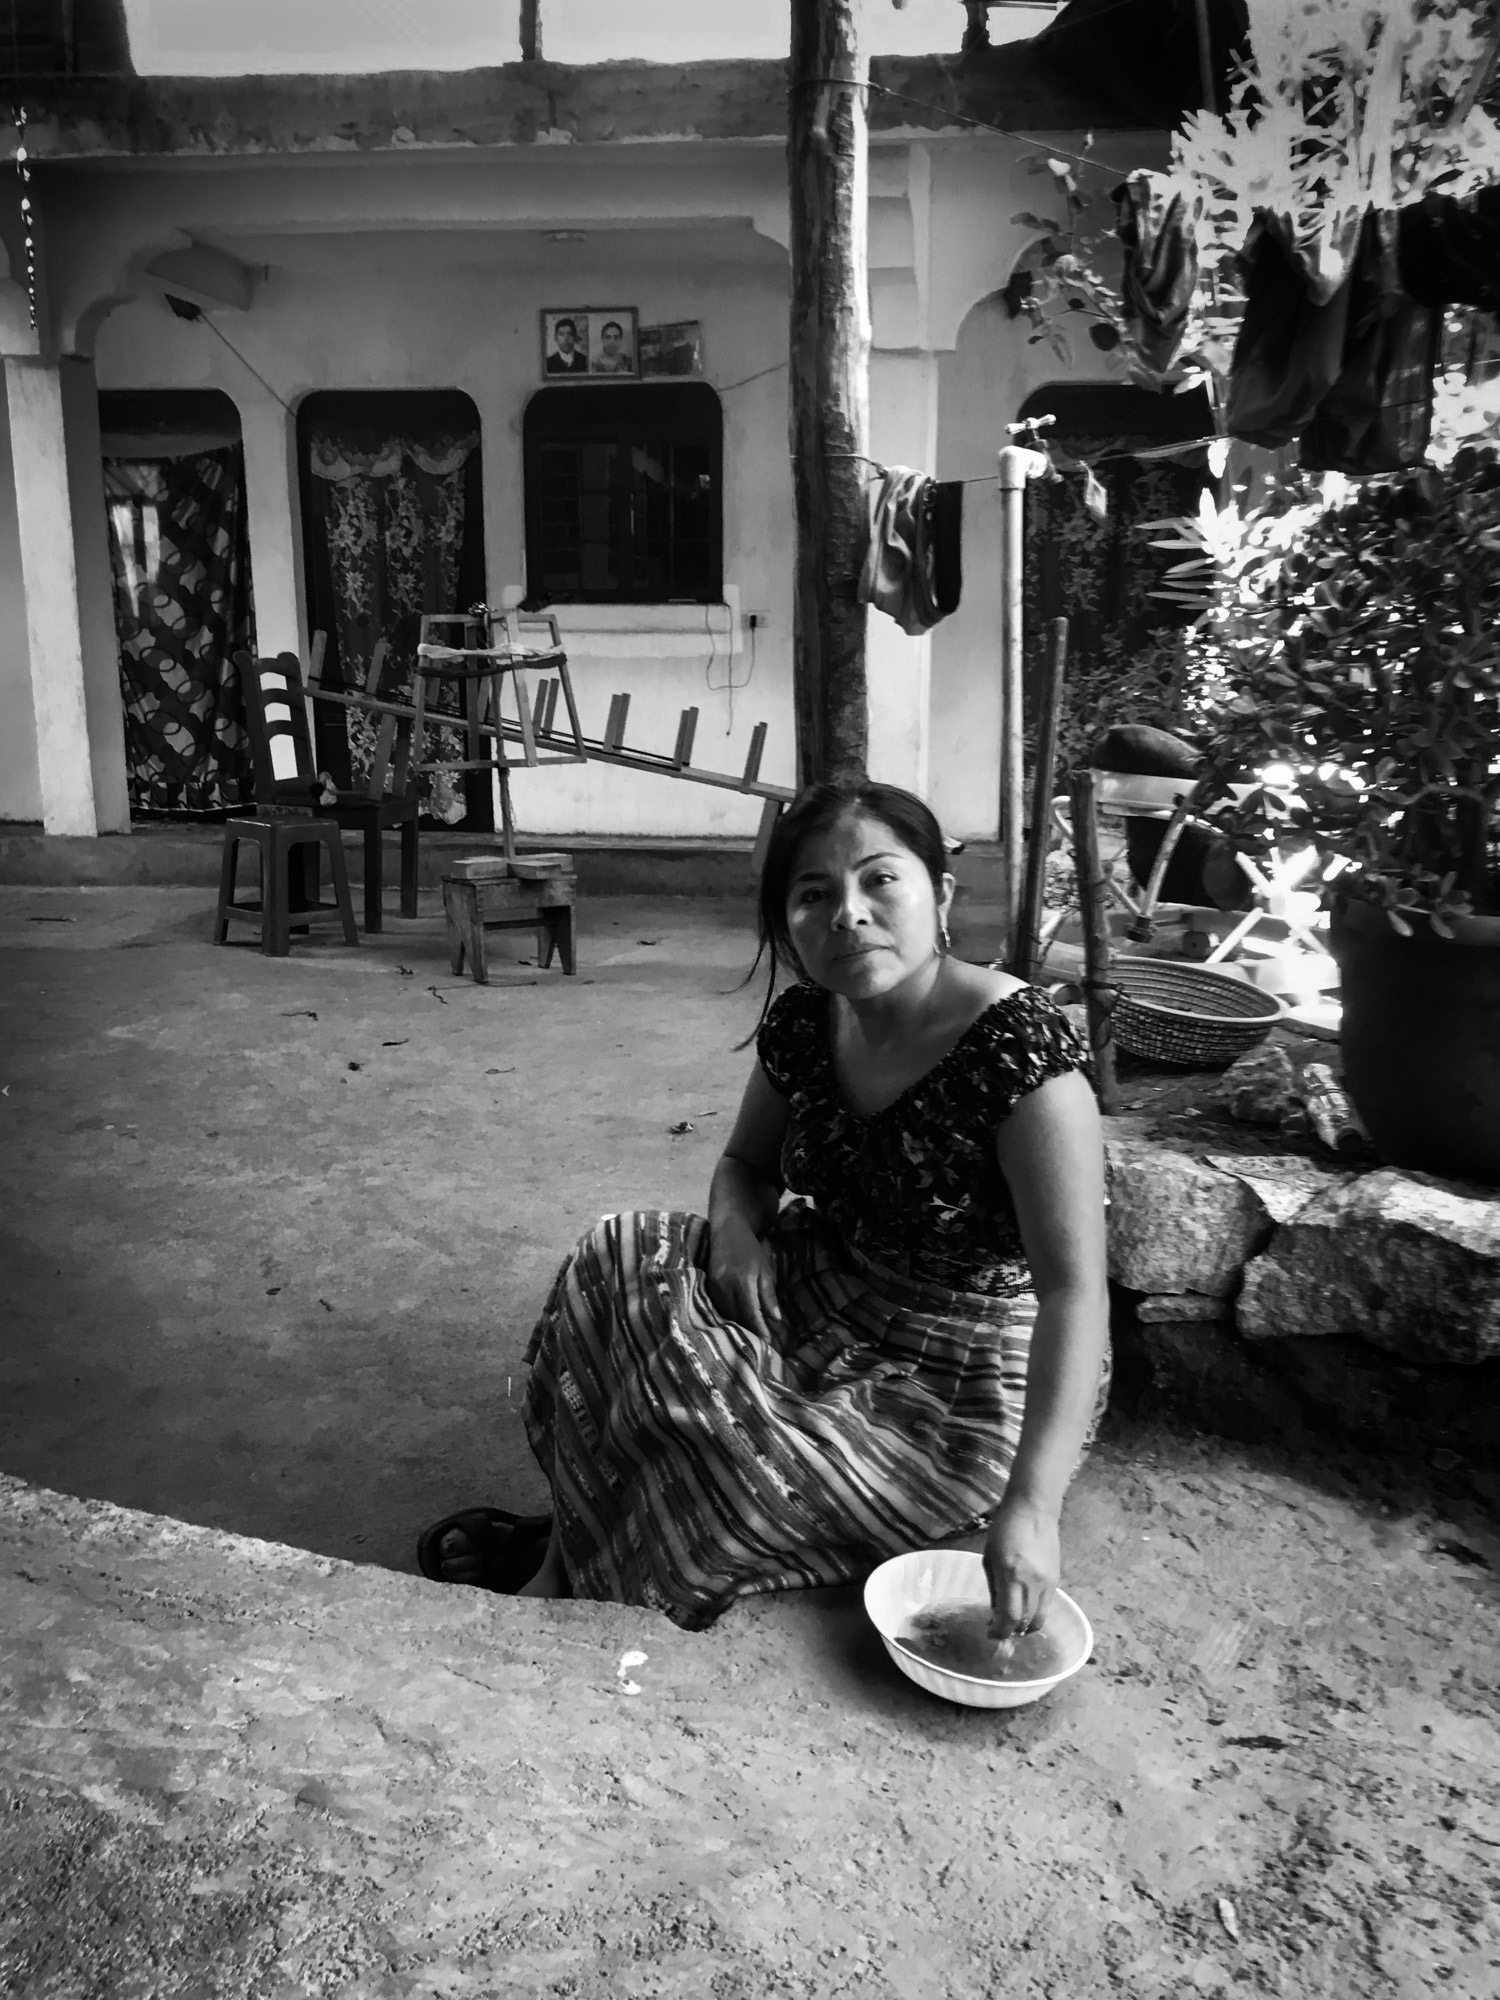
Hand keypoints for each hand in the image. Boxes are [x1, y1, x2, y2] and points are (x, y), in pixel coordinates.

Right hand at [706, 1218, 785, 1342]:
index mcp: (744, 1280)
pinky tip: (736, 1321)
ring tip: (750, 1336)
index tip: (767, 1343)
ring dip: (738, 1325)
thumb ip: (768, 1295)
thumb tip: (776, 1319)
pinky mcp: (707, 1286)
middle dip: (749, 1331)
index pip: (751, 1312)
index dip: (759, 1329)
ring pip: (726, 1313)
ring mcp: (715, 1286)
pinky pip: (718, 1307)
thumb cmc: (750, 1250)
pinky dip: (728, 1316)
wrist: (727, 1231)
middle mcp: (727, 1285)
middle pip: (737, 1316)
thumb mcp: (765, 1270)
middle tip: (760, 1343)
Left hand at [983, 1496, 1060, 1642]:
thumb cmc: (1004, 1529)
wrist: (1034, 1510)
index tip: (991, 1633)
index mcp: (1011, 1576)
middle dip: (1012, 1631)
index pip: (1010, 1617)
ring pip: (1040, 1618)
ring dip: (1026, 1625)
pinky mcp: (1056, 1580)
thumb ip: (994, 1588)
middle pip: (1026, 1623)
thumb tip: (995, 1613)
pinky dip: (1035, 1613)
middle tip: (1000, 1628)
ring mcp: (1048, 1583)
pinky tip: (1024, 1606)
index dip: (1000, 1632)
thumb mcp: (989, 1558)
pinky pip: (1046, 1606)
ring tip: (1013, 1620)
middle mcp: (1033, 1584)